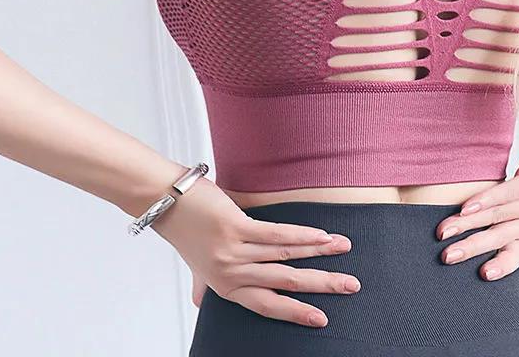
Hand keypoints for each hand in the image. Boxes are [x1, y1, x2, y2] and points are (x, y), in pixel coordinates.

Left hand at [150, 177, 359, 327]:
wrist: (168, 201)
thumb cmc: (186, 231)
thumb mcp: (195, 266)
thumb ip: (203, 284)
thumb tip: (199, 303)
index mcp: (227, 287)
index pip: (268, 305)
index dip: (297, 313)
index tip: (322, 318)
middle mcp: (232, 274)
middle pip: (285, 284)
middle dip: (322, 285)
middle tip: (350, 286)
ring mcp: (234, 252)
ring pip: (286, 256)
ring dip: (320, 253)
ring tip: (343, 249)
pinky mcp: (236, 228)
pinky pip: (277, 235)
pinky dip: (303, 235)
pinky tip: (321, 235)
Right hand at [435, 128, 518, 280]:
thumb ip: (510, 211)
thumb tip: (473, 213)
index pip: (515, 254)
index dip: (500, 266)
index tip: (482, 276)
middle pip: (498, 239)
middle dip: (470, 249)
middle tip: (446, 258)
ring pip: (496, 217)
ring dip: (467, 225)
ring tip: (444, 231)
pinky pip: (505, 194)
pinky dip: (484, 201)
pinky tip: (466, 207)